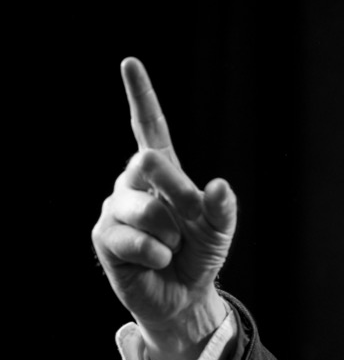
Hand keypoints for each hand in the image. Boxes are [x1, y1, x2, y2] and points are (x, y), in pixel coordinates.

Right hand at [92, 58, 237, 359]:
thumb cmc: (200, 254)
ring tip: (170, 247)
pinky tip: (156, 261)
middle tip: (185, 228)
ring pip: (147, 209)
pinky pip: (136, 240)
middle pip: (151, 165)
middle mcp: (133, 182)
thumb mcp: (220, 229)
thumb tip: (219, 185)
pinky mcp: (104, 237)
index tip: (130, 63)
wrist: (183, 296)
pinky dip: (157, 254)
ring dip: (171, 235)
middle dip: (178, 195)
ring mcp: (116, 208)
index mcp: (163, 172)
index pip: (150, 128)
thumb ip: (222, 207)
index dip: (141, 97)